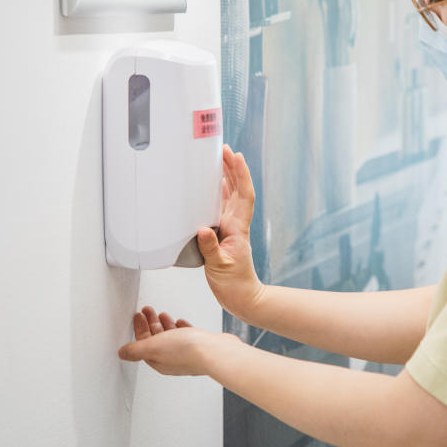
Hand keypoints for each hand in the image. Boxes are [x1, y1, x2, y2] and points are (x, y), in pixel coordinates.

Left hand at [117, 305, 235, 375]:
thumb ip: (135, 349)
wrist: (215, 352)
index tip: (137, 316)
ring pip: (170, 337)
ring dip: (164, 324)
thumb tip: (121, 354)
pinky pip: (186, 337)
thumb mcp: (153, 346)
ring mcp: (186, 354)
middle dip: (150, 323)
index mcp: (158, 361)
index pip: (143, 343)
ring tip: (162, 314)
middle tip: (147, 310)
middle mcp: (172, 360)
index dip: (139, 328)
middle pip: (156, 339)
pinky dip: (180, 328)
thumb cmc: (188, 351)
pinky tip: (180, 323)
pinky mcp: (200, 348)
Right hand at [197, 145, 265, 321]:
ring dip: (226, 177)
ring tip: (217, 159)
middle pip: (237, 189)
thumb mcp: (220, 267)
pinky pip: (221, 207)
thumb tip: (203, 229)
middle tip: (222, 149)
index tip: (235, 156)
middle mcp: (235, 224)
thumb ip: (211, 249)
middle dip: (231, 168)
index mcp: (237, 228)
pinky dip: (217, 193)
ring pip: (230, 196)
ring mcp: (230, 228)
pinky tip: (211, 186)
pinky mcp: (224, 234)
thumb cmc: (234, 285)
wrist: (242, 297)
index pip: (243, 195)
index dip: (240, 174)